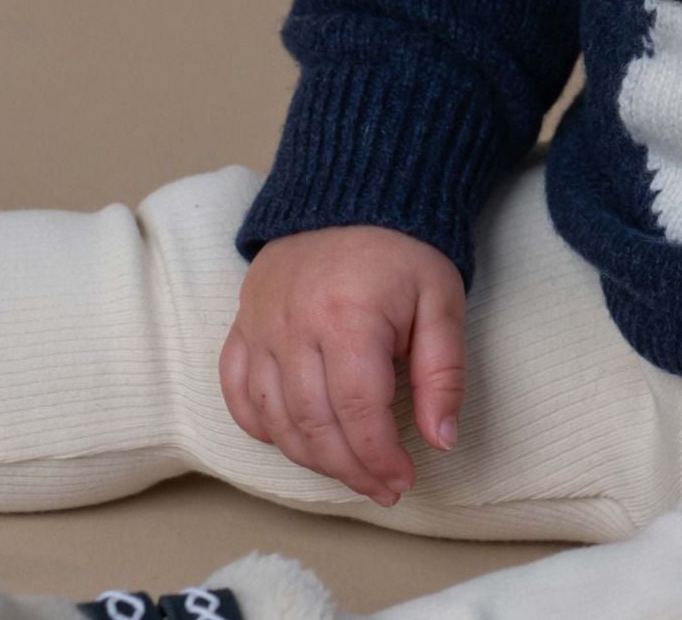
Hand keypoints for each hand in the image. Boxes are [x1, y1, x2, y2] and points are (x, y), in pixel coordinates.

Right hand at [220, 223, 466, 507]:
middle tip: (382, 488)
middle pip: (314, 425)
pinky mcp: (241, 326)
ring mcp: (260, 327)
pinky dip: (263, 427)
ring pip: (274, 420)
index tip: (403, 480)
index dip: (379, 458)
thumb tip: (442, 440)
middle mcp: (294, 327)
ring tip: (349, 470)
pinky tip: (294, 440)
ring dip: (311, 458)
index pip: (358, 414)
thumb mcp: (442, 301)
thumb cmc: (405, 249)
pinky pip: (237, 394)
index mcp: (349, 318)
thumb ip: (444, 373)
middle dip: (350, 469)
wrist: (355, 193)